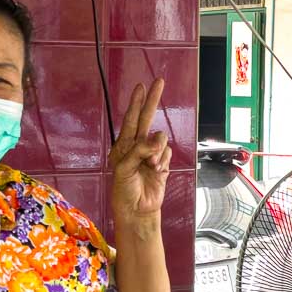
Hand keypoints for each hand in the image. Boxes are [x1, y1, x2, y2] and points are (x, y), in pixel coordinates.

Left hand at [108, 78, 170, 227]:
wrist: (137, 209)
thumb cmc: (124, 190)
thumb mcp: (124, 169)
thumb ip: (139, 151)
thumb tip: (156, 141)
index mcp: (124, 146)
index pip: (131, 120)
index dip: (136, 103)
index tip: (141, 87)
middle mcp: (137, 147)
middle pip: (147, 119)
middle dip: (152, 100)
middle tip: (159, 82)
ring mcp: (151, 154)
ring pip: (160, 139)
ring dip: (157, 151)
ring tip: (151, 166)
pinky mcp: (163, 163)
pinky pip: (167, 152)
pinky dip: (163, 160)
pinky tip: (157, 170)